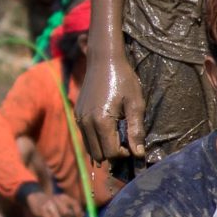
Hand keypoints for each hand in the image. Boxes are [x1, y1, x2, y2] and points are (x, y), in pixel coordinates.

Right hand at [28, 189, 80, 216]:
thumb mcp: (62, 202)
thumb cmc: (52, 202)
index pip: (74, 203)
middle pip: (66, 213)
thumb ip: (72, 208)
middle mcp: (57, 199)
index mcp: (64, 197)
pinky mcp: (42, 210)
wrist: (36, 197)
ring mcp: (49, 204)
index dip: (78, 212)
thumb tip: (83, 216)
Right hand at [80, 38, 146, 159]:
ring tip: (118, 136)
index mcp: (101, 121)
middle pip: (99, 155)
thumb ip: (136, 130)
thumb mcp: (136, 104)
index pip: (111, 153)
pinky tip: (108, 132)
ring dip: (104, 149)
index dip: (124, 153)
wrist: (104, 61)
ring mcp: (79, 119)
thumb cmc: (124, 80)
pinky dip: (96, 141)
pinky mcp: (77, 115)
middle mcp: (86, 123)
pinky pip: (85, 138)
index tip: (132, 143)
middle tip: (126, 140)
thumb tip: (139, 154)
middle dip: (114, 153)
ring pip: (90, 149)